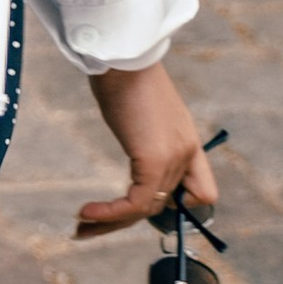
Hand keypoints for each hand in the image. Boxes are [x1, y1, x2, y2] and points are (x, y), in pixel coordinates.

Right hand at [74, 60, 219, 239]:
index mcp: (187, 142)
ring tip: (80, 228)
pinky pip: (134, 203)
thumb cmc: (123, 74)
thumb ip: (146, 134)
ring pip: (145, 209)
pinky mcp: (153, 160)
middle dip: (124, 220)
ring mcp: (173, 158)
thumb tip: (133, 144)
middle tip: (91, 227)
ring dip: (110, 223)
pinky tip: (86, 213)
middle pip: (160, 205)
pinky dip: (109, 213)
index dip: (174, 203)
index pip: (201, 191)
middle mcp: (186, 154)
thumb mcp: (142, 111)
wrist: (121, 56)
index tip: (136, 203)